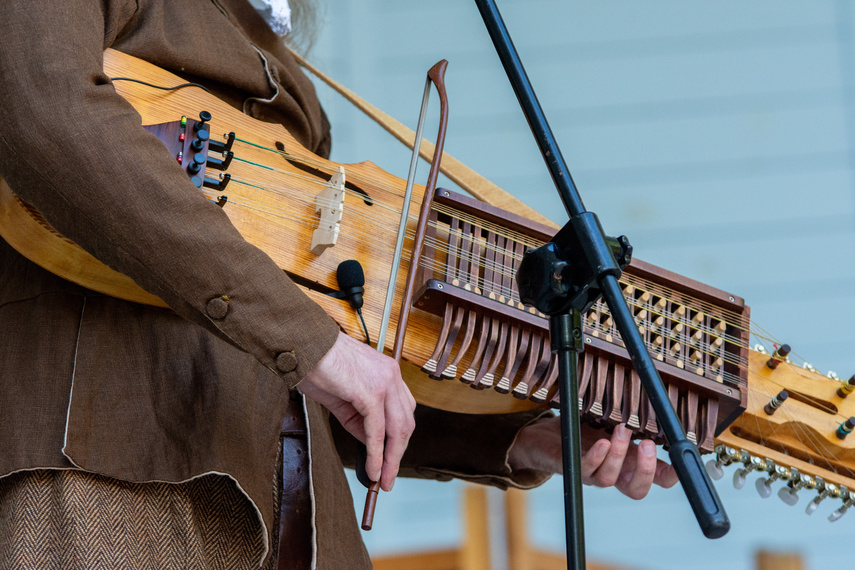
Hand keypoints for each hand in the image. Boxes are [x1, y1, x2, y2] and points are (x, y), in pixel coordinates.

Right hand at [297, 332, 415, 491]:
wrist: (303, 347)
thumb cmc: (318, 366)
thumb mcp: (344, 397)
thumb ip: (360, 419)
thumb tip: (371, 445)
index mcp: (389, 373)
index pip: (404, 411)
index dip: (399, 439)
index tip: (390, 459)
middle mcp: (392, 376)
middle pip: (406, 423)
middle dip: (398, 454)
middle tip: (388, 478)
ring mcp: (384, 383)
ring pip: (397, 429)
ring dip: (391, 459)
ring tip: (382, 479)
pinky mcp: (371, 392)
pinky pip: (378, 430)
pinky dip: (377, 453)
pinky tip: (373, 468)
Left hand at [508, 417, 677, 499]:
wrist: (546, 438)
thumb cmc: (582, 431)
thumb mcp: (612, 424)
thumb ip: (633, 424)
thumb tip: (657, 409)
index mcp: (629, 465)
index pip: (657, 479)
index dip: (671, 475)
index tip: (680, 459)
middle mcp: (614, 474)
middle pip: (637, 490)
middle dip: (647, 471)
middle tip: (649, 446)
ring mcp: (593, 474)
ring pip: (610, 479)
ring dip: (618, 454)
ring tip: (621, 430)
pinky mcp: (573, 468)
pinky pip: (587, 469)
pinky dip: (596, 457)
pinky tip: (601, 442)